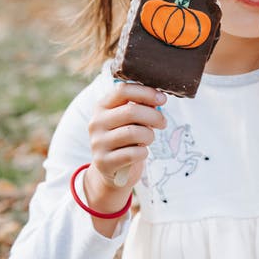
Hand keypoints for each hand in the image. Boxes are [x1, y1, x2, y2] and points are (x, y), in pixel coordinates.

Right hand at [85, 82, 165, 204]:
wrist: (112, 168)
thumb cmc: (127, 137)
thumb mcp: (131, 119)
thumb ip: (141, 106)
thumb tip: (158, 99)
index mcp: (102, 106)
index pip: (122, 90)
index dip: (146, 92)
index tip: (162, 99)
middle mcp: (96, 122)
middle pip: (131, 112)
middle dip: (154, 117)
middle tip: (163, 123)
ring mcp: (98, 143)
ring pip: (133, 133)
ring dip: (149, 136)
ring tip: (149, 138)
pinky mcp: (104, 162)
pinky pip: (133, 153)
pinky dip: (143, 153)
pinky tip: (141, 153)